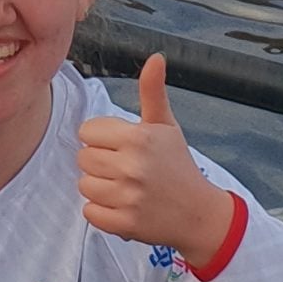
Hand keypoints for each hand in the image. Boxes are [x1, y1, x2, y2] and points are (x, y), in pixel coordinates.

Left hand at [74, 58, 229, 264]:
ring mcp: (128, 197)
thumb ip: (153, 91)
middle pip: (83, 158)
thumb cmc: (178, 165)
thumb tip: (155, 57)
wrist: (198, 214)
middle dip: (100, 162)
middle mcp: (132, 167)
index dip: (102, 138)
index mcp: (139, 138)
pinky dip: (102, 211)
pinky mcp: (124, 224)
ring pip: (84, 185)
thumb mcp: (166, 126)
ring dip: (100, 187)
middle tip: (125, 168)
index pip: (87, 131)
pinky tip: (122, 205)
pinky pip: (89, 212)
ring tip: (124, 187)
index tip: (122, 146)